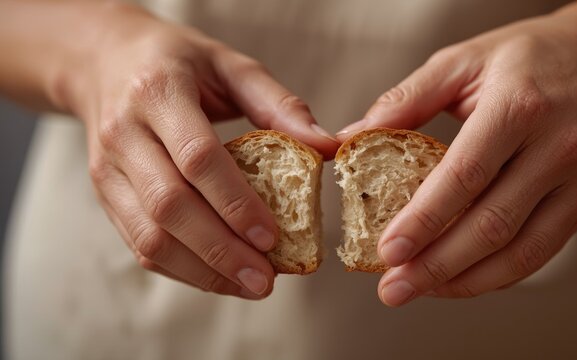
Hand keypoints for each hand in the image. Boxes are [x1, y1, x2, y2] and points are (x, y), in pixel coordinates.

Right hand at [69, 3, 337, 297]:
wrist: (105, 61)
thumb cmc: (179, 62)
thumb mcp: (231, 66)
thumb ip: (279, 105)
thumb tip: (328, 147)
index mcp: (159, 92)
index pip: (197, 157)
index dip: (235, 202)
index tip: (272, 236)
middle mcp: (125, 133)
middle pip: (169, 206)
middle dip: (221, 251)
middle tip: (266, 281)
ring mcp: (109, 168)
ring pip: (149, 236)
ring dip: (202, 271)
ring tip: (250, 286)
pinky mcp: (105, 193)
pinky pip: (138, 244)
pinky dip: (182, 268)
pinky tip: (219, 277)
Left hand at [337, 2, 576, 305]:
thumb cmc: (529, 57)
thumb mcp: (463, 60)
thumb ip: (407, 99)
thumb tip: (355, 136)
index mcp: (519, 107)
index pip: (464, 176)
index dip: (423, 220)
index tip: (388, 251)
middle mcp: (557, 147)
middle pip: (491, 225)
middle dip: (435, 266)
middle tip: (393, 289)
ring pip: (519, 250)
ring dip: (464, 281)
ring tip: (420, 290)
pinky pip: (540, 251)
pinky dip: (497, 274)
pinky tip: (461, 279)